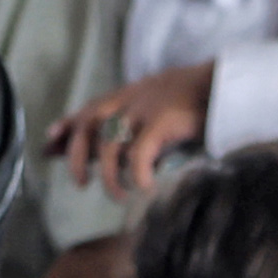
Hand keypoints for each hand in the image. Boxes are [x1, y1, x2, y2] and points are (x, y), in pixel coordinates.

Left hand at [55, 60, 213, 197]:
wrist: (227, 83)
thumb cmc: (197, 103)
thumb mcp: (160, 108)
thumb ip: (138, 125)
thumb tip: (117, 153)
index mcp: (130, 95)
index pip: (89, 109)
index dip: (67, 125)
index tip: (50, 143)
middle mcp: (131, 99)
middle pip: (89, 124)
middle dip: (77, 155)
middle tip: (81, 183)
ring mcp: (146, 109)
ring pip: (110, 143)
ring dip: (110, 175)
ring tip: (119, 195)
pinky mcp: (163, 120)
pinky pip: (140, 152)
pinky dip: (137, 173)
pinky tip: (145, 188)